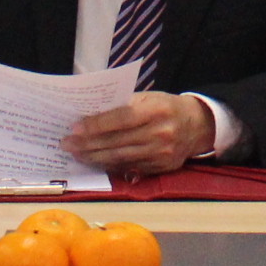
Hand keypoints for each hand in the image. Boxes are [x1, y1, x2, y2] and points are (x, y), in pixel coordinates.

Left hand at [67, 91, 216, 177]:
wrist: (197, 126)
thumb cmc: (166, 107)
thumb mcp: (150, 97)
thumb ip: (124, 105)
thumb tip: (91, 114)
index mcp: (158, 110)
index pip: (121, 118)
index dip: (97, 124)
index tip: (75, 127)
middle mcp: (161, 133)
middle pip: (117, 141)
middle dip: (88, 143)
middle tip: (67, 143)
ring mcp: (162, 154)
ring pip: (120, 158)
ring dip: (94, 157)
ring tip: (77, 154)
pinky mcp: (161, 168)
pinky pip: (129, 167)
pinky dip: (110, 165)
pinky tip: (96, 161)